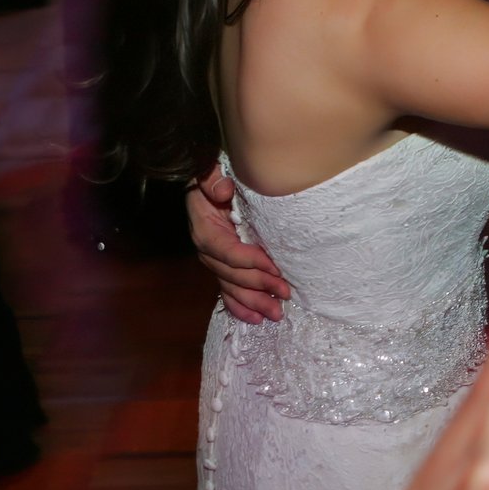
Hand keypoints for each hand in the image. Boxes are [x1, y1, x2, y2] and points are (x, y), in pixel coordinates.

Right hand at [188, 162, 289, 321]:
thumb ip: (213, 179)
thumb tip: (223, 190)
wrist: (206, 182)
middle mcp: (207, 249)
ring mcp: (215, 260)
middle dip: (259, 285)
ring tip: (275, 314)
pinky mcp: (223, 266)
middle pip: (232, 274)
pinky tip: (255, 318)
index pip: (227, 251)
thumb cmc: (213, 176)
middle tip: (284, 293)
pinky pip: (228, 291)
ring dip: (254, 302)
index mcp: (205, 228)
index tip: (274, 266)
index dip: (250, 261)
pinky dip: (241, 306)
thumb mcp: (210, 171)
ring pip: (232, 287)